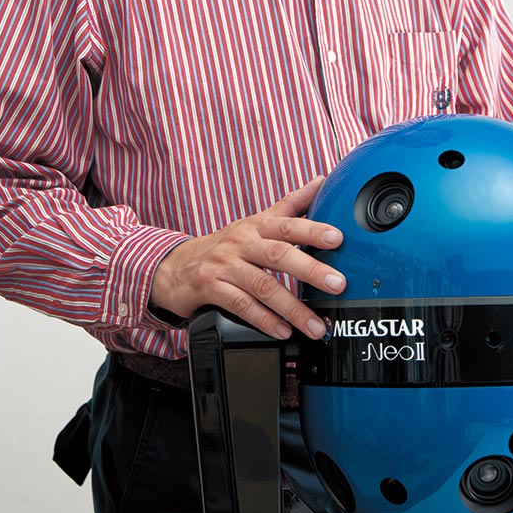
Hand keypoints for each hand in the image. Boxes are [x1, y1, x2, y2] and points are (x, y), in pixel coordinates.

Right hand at [149, 177, 344, 339]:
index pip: (287, 224)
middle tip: (337, 284)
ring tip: (315, 324)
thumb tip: (322, 181)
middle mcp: (240, 243)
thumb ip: (291, 205)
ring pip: (263, 286)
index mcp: (255, 226)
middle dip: (310, 270)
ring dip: (293, 308)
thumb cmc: (226, 246)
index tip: (337, 238)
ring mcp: (224, 266)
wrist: (175, 267)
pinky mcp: (210, 289)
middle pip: (278, 254)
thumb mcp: (256, 222)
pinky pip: (241, 306)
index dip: (312, 229)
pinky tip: (283, 331)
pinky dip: (264, 321)